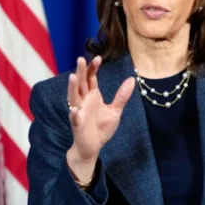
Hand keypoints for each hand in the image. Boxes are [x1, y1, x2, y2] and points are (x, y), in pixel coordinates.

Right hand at [66, 56, 134, 180]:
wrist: (92, 146)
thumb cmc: (101, 128)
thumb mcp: (115, 111)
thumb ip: (121, 96)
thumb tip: (131, 79)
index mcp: (92, 96)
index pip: (90, 78)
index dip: (93, 68)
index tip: (98, 58)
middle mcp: (83, 101)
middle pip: (80, 83)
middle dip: (80, 72)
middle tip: (81, 59)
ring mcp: (79, 112)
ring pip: (73, 97)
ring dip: (72, 88)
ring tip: (72, 77)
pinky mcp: (78, 124)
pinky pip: (74, 118)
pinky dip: (73, 114)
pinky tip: (73, 110)